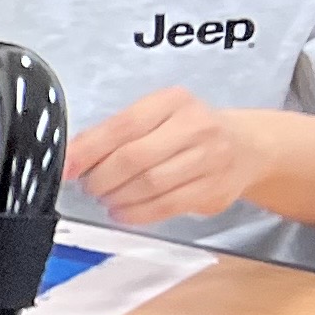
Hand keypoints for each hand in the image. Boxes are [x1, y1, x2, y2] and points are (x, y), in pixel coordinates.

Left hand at [66, 88, 271, 225]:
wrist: (248, 147)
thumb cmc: (190, 131)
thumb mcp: (156, 117)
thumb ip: (116, 132)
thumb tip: (73, 157)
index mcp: (173, 101)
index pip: (123, 125)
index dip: (89, 150)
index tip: (67, 167)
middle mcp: (195, 126)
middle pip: (134, 158)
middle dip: (102, 178)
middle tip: (90, 186)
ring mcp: (209, 158)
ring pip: (150, 184)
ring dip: (118, 198)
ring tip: (106, 198)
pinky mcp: (214, 188)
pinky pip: (166, 206)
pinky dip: (137, 213)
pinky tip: (123, 212)